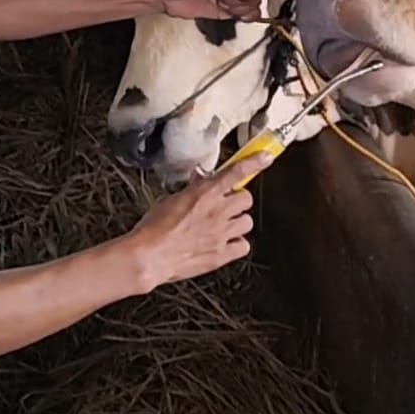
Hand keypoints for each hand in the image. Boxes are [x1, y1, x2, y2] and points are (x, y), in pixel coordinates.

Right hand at [125, 153, 273, 290]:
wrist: (149, 256)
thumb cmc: (154, 229)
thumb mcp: (170, 199)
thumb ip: (191, 190)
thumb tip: (199, 182)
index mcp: (204, 194)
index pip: (236, 172)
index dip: (254, 163)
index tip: (265, 157)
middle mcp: (217, 212)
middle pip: (246, 198)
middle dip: (237, 199)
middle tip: (226, 203)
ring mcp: (222, 234)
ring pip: (247, 222)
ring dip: (238, 221)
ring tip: (225, 224)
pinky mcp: (221, 255)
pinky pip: (243, 246)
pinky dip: (237, 244)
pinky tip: (226, 243)